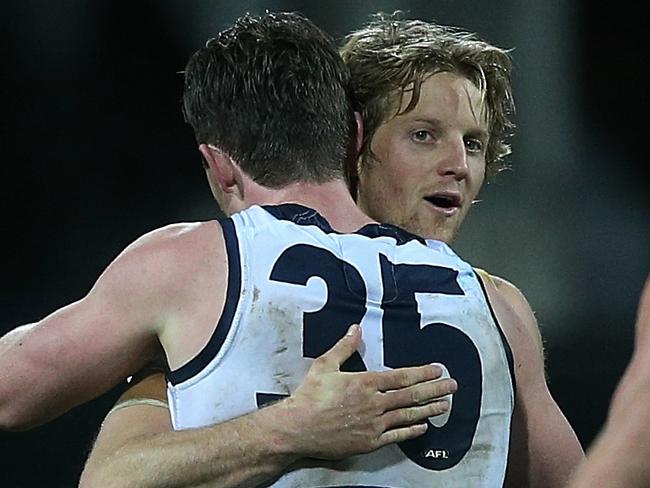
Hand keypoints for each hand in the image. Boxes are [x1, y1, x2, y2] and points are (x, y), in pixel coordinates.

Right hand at [274, 323, 456, 459]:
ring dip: (429, 409)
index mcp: (366, 382)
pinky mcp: (369, 442)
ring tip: (445, 405)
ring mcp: (374, 425)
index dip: (422, 373)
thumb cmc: (309, 395)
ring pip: (408, 415)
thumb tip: (356, 328)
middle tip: (453, 386)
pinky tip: (423, 427)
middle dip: (435, 389)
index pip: (402, 376)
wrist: (297, 428)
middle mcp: (374, 403)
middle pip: (411, 395)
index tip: (438, 370)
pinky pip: (396, 437)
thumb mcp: (325, 365)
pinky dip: (412, 431)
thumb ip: (344, 347)